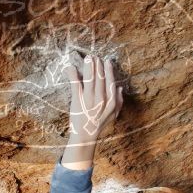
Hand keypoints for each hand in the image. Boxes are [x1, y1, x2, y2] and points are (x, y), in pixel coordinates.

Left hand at [61, 54, 122, 169]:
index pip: (110, 82)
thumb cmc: (99, 124)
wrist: (85, 135)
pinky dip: (73, 75)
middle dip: (98, 66)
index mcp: (110, 102)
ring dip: (88, 67)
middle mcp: (100, 99)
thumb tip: (120, 87)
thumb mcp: (113, 114)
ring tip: (88, 58)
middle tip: (95, 57)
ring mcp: (88, 99)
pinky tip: (71, 68)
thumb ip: (119, 101)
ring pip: (90, 79)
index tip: (107, 61)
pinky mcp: (77, 101)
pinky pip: (75, 85)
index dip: (108, 71)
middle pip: (100, 78)